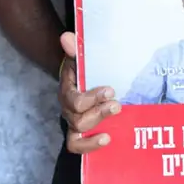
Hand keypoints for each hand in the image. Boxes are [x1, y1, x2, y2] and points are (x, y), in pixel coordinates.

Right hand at [58, 32, 121, 153]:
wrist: (84, 81)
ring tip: (115, 116)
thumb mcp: (80, 58)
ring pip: (78, 131)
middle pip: (77, 118)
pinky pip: (77, 145)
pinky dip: (90, 146)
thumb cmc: (84, 71)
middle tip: (116, 104)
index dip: (91, 98)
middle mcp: (68, 109)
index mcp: (68, 91)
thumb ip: (75, 49)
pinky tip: (108, 139)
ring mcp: (74, 122)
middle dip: (98, 112)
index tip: (110, 90)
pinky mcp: (82, 133)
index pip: (73, 100)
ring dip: (98, 125)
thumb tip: (67, 37)